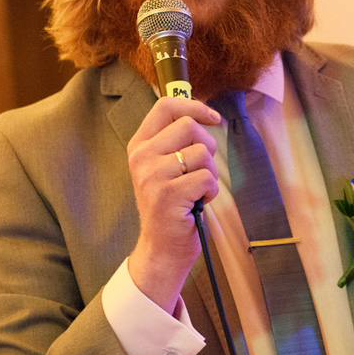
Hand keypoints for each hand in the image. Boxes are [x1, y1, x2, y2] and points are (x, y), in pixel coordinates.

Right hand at [126, 96, 221, 313]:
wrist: (161, 248)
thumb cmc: (171, 206)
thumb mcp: (165, 167)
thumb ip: (176, 141)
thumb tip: (204, 114)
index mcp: (139, 145)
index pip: (166, 106)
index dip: (195, 106)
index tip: (213, 118)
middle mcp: (141, 157)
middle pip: (189, 125)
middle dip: (208, 146)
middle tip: (201, 170)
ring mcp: (152, 176)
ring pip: (202, 153)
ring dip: (210, 173)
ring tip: (197, 191)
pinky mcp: (168, 194)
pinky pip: (207, 178)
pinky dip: (211, 191)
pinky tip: (198, 203)